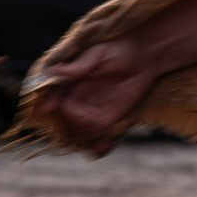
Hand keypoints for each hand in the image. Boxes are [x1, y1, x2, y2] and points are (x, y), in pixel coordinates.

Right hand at [36, 37, 160, 157]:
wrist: (146, 54)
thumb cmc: (120, 48)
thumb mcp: (99, 53)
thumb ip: (80, 65)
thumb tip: (55, 71)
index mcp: (71, 82)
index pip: (53, 98)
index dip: (49, 104)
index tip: (50, 108)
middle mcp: (79, 99)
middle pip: (65, 119)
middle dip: (69, 125)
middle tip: (83, 122)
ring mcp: (93, 110)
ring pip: (81, 131)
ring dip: (84, 137)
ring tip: (96, 135)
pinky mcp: (110, 118)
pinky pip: (100, 136)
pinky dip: (99, 146)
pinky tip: (102, 148)